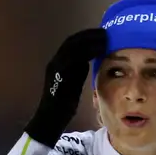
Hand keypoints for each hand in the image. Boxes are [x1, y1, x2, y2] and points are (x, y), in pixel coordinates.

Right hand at [25, 29, 107, 147]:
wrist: (50, 120)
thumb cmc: (62, 108)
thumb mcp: (73, 86)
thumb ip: (78, 74)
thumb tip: (87, 62)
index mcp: (58, 64)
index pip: (73, 45)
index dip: (87, 38)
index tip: (102, 36)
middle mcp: (55, 62)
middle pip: (72, 41)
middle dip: (89, 36)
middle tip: (105, 34)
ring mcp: (55, 67)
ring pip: (72, 47)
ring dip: (89, 41)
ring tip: (104, 40)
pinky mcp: (57, 74)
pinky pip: (72, 58)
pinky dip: (85, 52)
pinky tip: (98, 51)